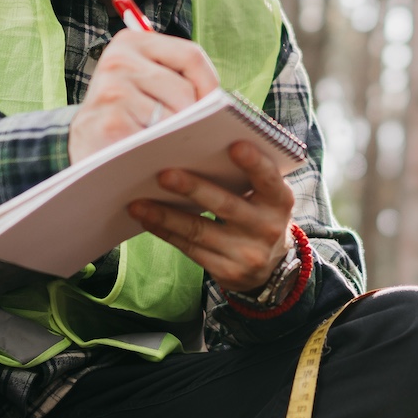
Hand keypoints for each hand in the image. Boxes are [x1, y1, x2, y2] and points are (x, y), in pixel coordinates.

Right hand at [70, 30, 220, 163]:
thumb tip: (221, 100)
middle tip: (182, 132)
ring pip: (174, 117)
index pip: (191, 55)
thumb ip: (178, 76)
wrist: (84, 142)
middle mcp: (119, 60)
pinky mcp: (110, 123)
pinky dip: (160, 151)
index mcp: (133, 42)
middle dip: (192, 117)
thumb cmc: (127, 112)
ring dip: (175, 136)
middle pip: (185, 90)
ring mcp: (112, 91)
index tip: (213, 106)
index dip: (210, 84)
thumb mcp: (147, 81)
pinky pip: (157, 139)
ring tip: (160, 140)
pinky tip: (147, 152)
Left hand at [128, 141, 297, 293]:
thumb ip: (246, 177)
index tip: (235, 146)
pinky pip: (190, 249)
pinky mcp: (227, 272)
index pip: (269, 179)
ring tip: (138, 203)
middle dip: (194, 189)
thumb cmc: (259, 216)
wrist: (270, 268)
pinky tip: (148, 219)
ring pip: (199, 231)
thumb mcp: (266, 197)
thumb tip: (197, 151)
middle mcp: (267, 228)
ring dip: (165, 215)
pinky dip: (166, 232)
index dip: (254, 163)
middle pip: (226, 205)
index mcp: (279, 201)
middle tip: (164, 174)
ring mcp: (247, 254)